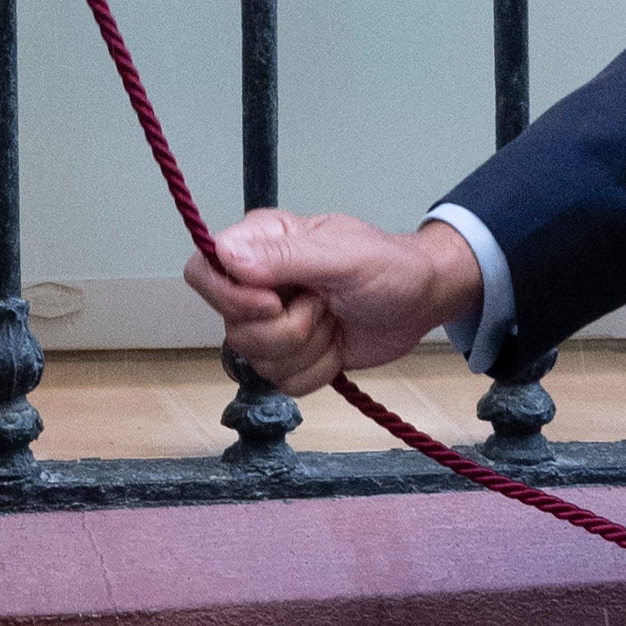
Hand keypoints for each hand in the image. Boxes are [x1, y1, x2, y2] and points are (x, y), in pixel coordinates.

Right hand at [186, 207, 482, 389]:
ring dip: (308, 350)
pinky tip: (337, 345)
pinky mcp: (290, 355)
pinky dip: (318, 371)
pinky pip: (282, 383)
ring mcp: (272, 322)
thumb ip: (286, 257)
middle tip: (324, 306)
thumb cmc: (390, 266)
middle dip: (287, 329)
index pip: (204, 268)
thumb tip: (226, 255)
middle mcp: (258, 282)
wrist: (420, 301)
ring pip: (256, 361)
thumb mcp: (343, 256)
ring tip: (334, 321)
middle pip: (232, 327)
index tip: (275, 302)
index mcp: (261, 243)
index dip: (230, 296)